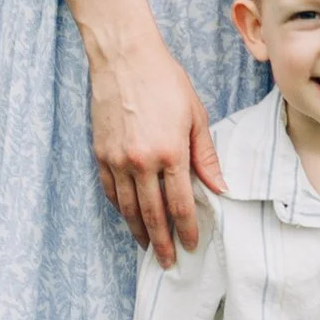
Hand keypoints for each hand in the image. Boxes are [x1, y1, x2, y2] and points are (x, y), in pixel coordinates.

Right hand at [88, 30, 223, 265]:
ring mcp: (117, 159)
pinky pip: (110, 190)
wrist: (124, 58)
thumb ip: (205, 155)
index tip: (192, 244)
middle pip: (153, 214)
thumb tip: (219, 187)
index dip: (187, 228)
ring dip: (139, 231)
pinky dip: (120, 207)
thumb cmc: (165, 81)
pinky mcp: (100, 152)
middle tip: (170, 262)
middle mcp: (141, 162)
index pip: (180, 204)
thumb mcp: (195, 115)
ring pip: (128, 207)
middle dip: (163, 241)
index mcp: (170, 153)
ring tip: (149, 247)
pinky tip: (129, 217)